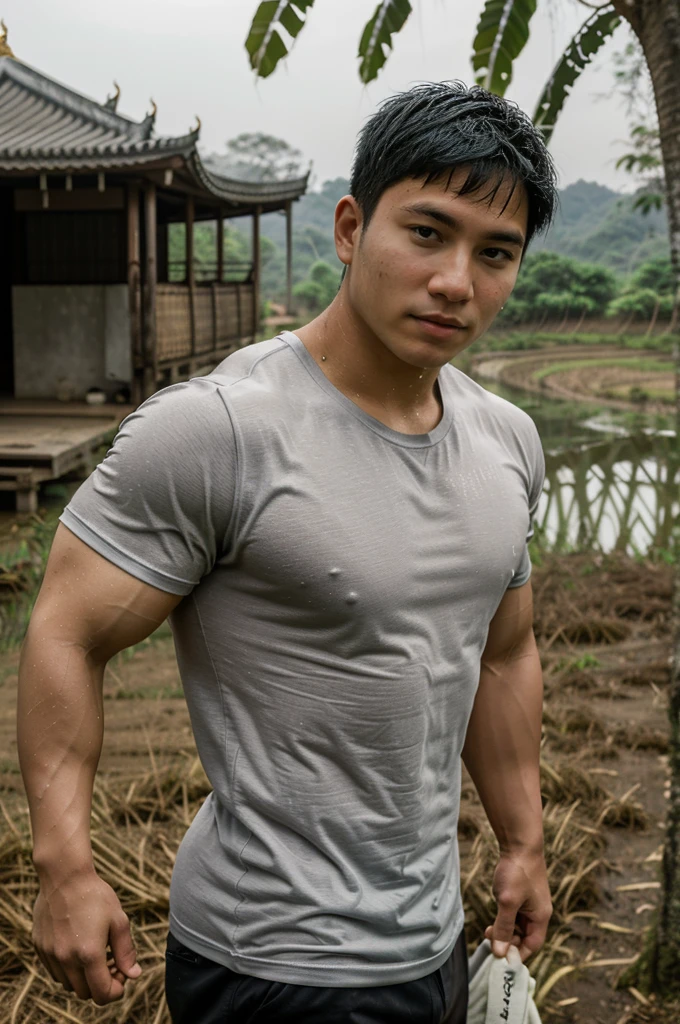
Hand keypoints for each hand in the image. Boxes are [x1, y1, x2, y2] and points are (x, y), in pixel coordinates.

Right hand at [32, 870, 141, 1003]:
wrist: (64, 876)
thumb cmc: (95, 895)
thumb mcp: (118, 920)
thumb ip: (126, 951)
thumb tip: (134, 974)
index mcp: (89, 954)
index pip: (102, 993)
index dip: (116, 990)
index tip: (122, 974)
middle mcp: (66, 959)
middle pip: (85, 993)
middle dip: (101, 984)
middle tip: (112, 963)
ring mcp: (50, 955)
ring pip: (69, 984)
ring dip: (84, 977)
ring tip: (96, 954)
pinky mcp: (40, 948)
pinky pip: (55, 971)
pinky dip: (68, 968)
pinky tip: (78, 947)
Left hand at [484, 851, 551, 962]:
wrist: (520, 843)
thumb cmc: (517, 872)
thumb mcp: (508, 902)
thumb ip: (503, 927)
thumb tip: (499, 952)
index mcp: (541, 917)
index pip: (532, 945)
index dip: (517, 953)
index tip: (500, 957)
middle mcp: (538, 911)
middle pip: (525, 936)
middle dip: (508, 941)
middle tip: (490, 939)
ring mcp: (531, 902)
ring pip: (518, 924)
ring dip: (504, 929)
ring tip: (488, 929)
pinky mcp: (523, 893)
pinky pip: (515, 913)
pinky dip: (505, 917)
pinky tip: (495, 912)